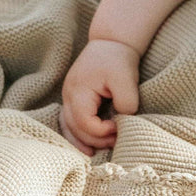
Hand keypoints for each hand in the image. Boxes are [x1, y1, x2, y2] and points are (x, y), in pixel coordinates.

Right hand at [59, 38, 140, 154]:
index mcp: (79, 91)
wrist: (111, 41)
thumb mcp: (126, 78)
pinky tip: (86, 143)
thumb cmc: (118, 58)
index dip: (102, 131)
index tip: (119, 126)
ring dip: (81, 141)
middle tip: (117, 140)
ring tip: (94, 153)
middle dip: (95, 139)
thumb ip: (126, 102)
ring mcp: (69, 97)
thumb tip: (123, 119)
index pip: (84, 122)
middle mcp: (69, 96)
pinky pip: (70, 121)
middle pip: (75, 128)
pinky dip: (77, 133)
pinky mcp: (74, 98)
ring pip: (68, 127)